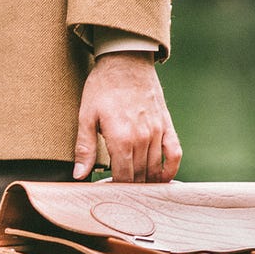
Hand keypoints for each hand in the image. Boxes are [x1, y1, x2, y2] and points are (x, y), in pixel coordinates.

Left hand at [73, 51, 180, 181]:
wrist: (125, 61)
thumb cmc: (102, 88)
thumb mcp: (86, 116)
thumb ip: (84, 148)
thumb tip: (79, 175)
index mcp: (121, 139)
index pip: (123, 177)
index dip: (115, 188)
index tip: (108, 191)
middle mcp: (143, 139)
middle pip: (140, 176)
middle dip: (130, 187)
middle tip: (120, 192)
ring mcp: (158, 132)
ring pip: (155, 168)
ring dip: (147, 181)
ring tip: (136, 188)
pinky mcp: (167, 125)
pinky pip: (175, 153)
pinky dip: (171, 169)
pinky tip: (162, 178)